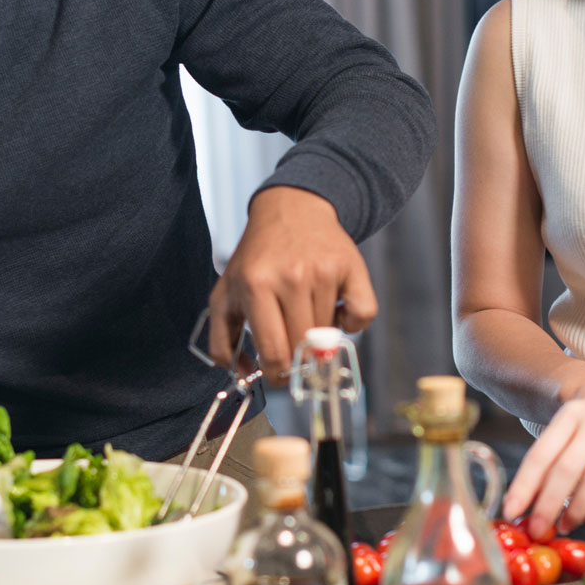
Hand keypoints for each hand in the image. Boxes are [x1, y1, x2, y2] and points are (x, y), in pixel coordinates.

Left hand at [207, 186, 376, 383]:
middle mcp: (291, 277)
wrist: (291, 209)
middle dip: (299, 357)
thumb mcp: (226, 294)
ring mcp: (323, 271)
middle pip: (304, 348)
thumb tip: (241, 375)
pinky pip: (363, 317)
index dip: (278, 375)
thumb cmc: (258, 257)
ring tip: (308, 311)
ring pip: (331, 335)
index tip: (280, 374)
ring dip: (321, 335)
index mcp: (255, 286)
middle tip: (294, 344)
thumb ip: (222, 341)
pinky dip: (352, 323)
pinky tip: (336, 309)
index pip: (274, 353)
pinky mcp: (351, 265)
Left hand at [503, 374, 584, 541]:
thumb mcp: (582, 419)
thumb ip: (559, 451)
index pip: (541, 453)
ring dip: (575, 511)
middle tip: (537, 528)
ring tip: (565, 524)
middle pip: (565, 471)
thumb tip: (533, 496)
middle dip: (547, 505)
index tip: (512, 509)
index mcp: (574, 413)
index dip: (523, 485)